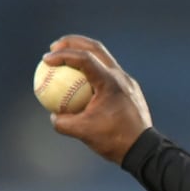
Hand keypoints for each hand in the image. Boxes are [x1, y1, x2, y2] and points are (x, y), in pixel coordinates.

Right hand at [44, 34, 151, 164]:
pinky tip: (80, 82)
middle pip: (95, 48)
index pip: (84, 58)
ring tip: (65, 61)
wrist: (144, 148)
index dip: (62, 55)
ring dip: (84, 55)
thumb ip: (63, 122)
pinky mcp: (129, 89)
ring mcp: (127, 82)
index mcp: (110, 82)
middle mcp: (121, 77)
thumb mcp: (83, 132)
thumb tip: (53, 114)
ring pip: (104, 59)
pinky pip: (108, 74)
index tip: (45, 59)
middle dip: (72, 42)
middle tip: (54, 46)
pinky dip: (92, 71)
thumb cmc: (115, 139)